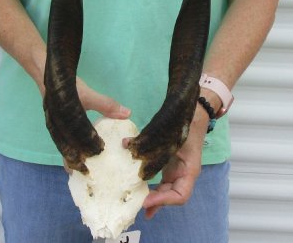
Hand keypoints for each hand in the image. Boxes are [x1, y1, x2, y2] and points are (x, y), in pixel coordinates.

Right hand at [63, 78, 130, 173]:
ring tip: (80, 173)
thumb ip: (106, 105)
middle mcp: (57, 128)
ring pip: (63, 149)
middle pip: (68, 150)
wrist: (46, 77)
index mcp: (65, 121)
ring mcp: (54, 129)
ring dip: (71, 160)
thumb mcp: (88, 95)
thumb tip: (127, 114)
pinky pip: (60, 144)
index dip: (89, 149)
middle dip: (78, 162)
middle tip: (89, 174)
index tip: (100, 157)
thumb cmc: (67, 87)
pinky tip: (73, 160)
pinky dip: (67, 153)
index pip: (79, 141)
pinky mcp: (54, 128)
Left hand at [142, 104, 208, 218]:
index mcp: (189, 170)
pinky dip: (148, 182)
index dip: (163, 201)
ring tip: (137, 203)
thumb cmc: (186, 125)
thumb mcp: (171, 135)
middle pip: (171, 195)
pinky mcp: (168, 163)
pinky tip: (136, 184)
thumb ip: (151, 142)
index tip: (146, 200)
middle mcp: (183, 174)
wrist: (194, 114)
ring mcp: (176, 170)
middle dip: (155, 202)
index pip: (180, 195)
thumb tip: (126, 145)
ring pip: (164, 188)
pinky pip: (158, 177)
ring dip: (152, 196)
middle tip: (138, 206)